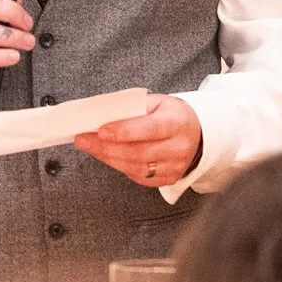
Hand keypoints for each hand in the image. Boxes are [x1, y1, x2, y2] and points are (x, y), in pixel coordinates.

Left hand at [73, 95, 202, 189]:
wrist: (197, 133)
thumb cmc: (171, 115)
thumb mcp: (157, 102)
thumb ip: (132, 107)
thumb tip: (100, 115)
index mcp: (177, 122)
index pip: (148, 129)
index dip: (123, 132)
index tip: (100, 130)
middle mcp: (179, 147)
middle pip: (137, 152)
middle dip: (105, 147)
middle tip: (83, 140)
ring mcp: (175, 166)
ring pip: (136, 168)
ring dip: (108, 158)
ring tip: (90, 147)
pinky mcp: (169, 179)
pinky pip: (139, 177)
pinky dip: (120, 166)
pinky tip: (108, 156)